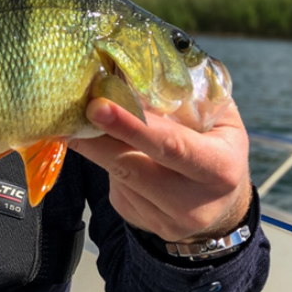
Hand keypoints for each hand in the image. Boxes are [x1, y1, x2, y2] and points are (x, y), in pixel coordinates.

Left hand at [69, 98, 252, 242]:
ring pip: (118, 176)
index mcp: (219, 168)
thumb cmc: (218, 146)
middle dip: (95, 138)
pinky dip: (110, 165)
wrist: (223, 206)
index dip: (132, 126)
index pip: (170, 145)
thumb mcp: (219, 119)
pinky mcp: (142, 223)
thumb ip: (187, 96)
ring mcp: (166, 220)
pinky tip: (117, 151)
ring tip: (89, 123)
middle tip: (68, 113)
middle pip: (131, 166)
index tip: (98, 106)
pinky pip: (117, 188)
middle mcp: (194, 203)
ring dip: (99, 147)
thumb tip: (133, 68)